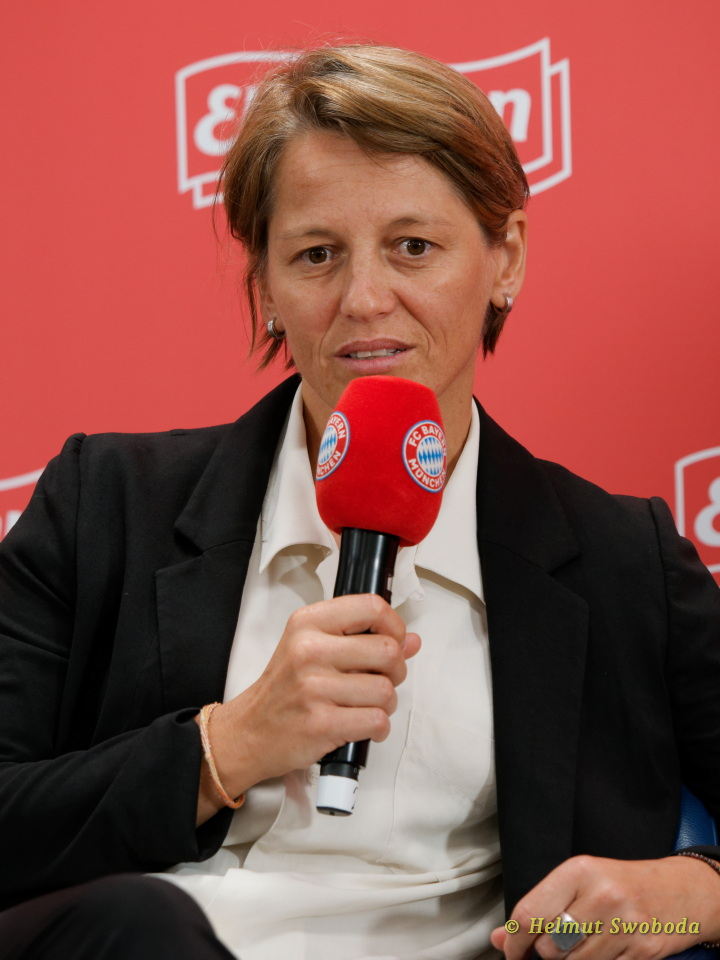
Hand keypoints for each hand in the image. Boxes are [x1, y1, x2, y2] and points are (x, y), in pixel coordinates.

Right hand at [204, 594, 419, 800]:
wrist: (250, 730)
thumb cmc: (286, 688)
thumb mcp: (314, 648)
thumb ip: (363, 639)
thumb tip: (411, 641)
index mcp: (308, 622)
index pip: (372, 607)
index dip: (394, 625)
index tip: (392, 641)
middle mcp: (310, 650)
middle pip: (387, 651)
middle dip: (396, 670)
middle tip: (382, 679)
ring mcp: (314, 687)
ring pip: (386, 690)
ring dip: (387, 703)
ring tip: (368, 705)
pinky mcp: (321, 723)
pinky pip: (376, 721)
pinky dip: (379, 727)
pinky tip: (364, 725)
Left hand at [490, 854, 719, 959]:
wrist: (679, 891)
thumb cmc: (620, 884)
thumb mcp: (579, 882)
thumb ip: (540, 908)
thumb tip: (500, 937)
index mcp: (579, 871)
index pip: (530, 914)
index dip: (514, 941)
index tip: (511, 951)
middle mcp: (601, 896)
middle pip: (549, 947)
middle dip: (546, 952)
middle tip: (558, 941)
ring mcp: (623, 927)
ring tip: (584, 942)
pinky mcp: (640, 952)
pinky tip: (605, 949)